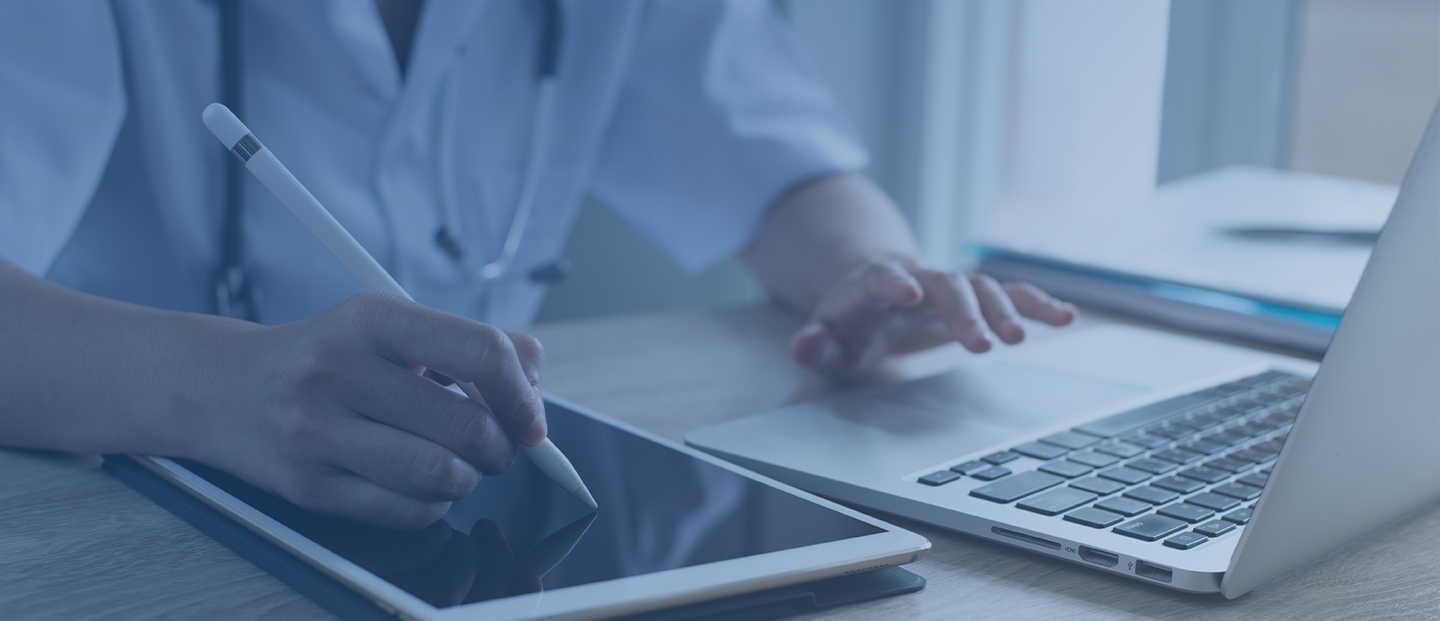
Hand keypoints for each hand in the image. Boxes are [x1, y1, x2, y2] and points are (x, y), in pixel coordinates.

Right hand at [196, 292, 545, 529]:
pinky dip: (432, 504)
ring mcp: (317, 431)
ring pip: (443, 475)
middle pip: (468, 426)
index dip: (523, 394)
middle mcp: (338, 370)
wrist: (227, 389)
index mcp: (372, 318)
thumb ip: (473, 344)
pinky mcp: (308, 486)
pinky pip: (408, 512)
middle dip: (499, 446)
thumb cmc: (331, 356)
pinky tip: (418, 483)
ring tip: (454, 462)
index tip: (531, 419)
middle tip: (493, 445)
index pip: (481, 353)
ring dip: (467, 478)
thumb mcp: (393, 325)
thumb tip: (535, 384)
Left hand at [790, 259, 1076, 376]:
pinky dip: (1037, 305)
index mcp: (875, 287)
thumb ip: (815, 345)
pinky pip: (1011, 296)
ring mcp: (951, 287)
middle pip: (946, 286)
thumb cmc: (850, 323)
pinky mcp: (976, 299)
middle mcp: (919, 280)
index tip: (910, 293)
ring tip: (1026, 337)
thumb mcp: (827, 338)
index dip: (895, 283)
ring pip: (983, 288)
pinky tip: (1066, 317)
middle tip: (986, 344)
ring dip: (1006, 310)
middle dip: (967, 313)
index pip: (883, 279)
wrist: (874, 293)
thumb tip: (801, 346)